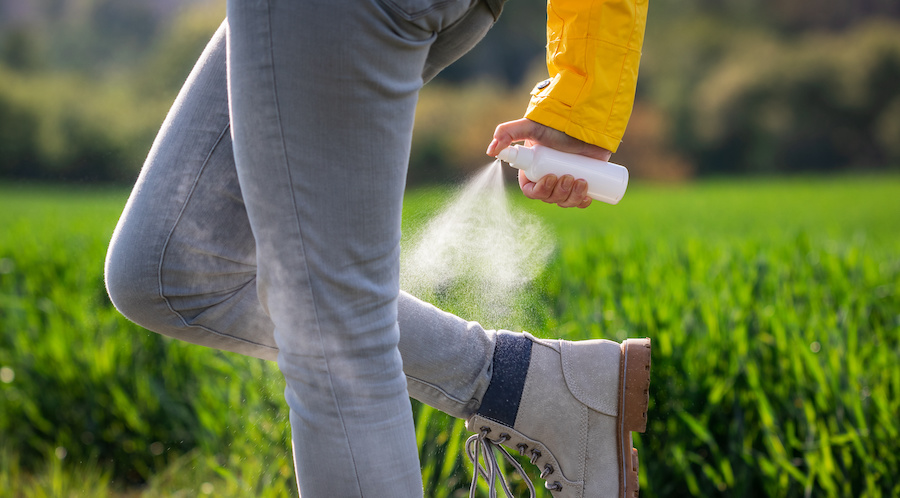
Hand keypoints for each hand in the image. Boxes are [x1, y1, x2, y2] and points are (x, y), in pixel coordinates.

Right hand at [486, 118, 611, 208]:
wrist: (586, 123)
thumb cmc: (556, 125)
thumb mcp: (530, 127)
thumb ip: (507, 133)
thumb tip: (490, 151)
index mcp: (532, 171)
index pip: (531, 191)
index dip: (540, 191)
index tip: (550, 178)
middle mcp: (547, 178)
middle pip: (549, 198)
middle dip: (559, 192)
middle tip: (568, 177)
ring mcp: (565, 181)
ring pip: (564, 201)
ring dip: (572, 197)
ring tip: (581, 181)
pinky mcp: (581, 182)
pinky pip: (579, 201)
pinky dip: (582, 200)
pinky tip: (587, 195)